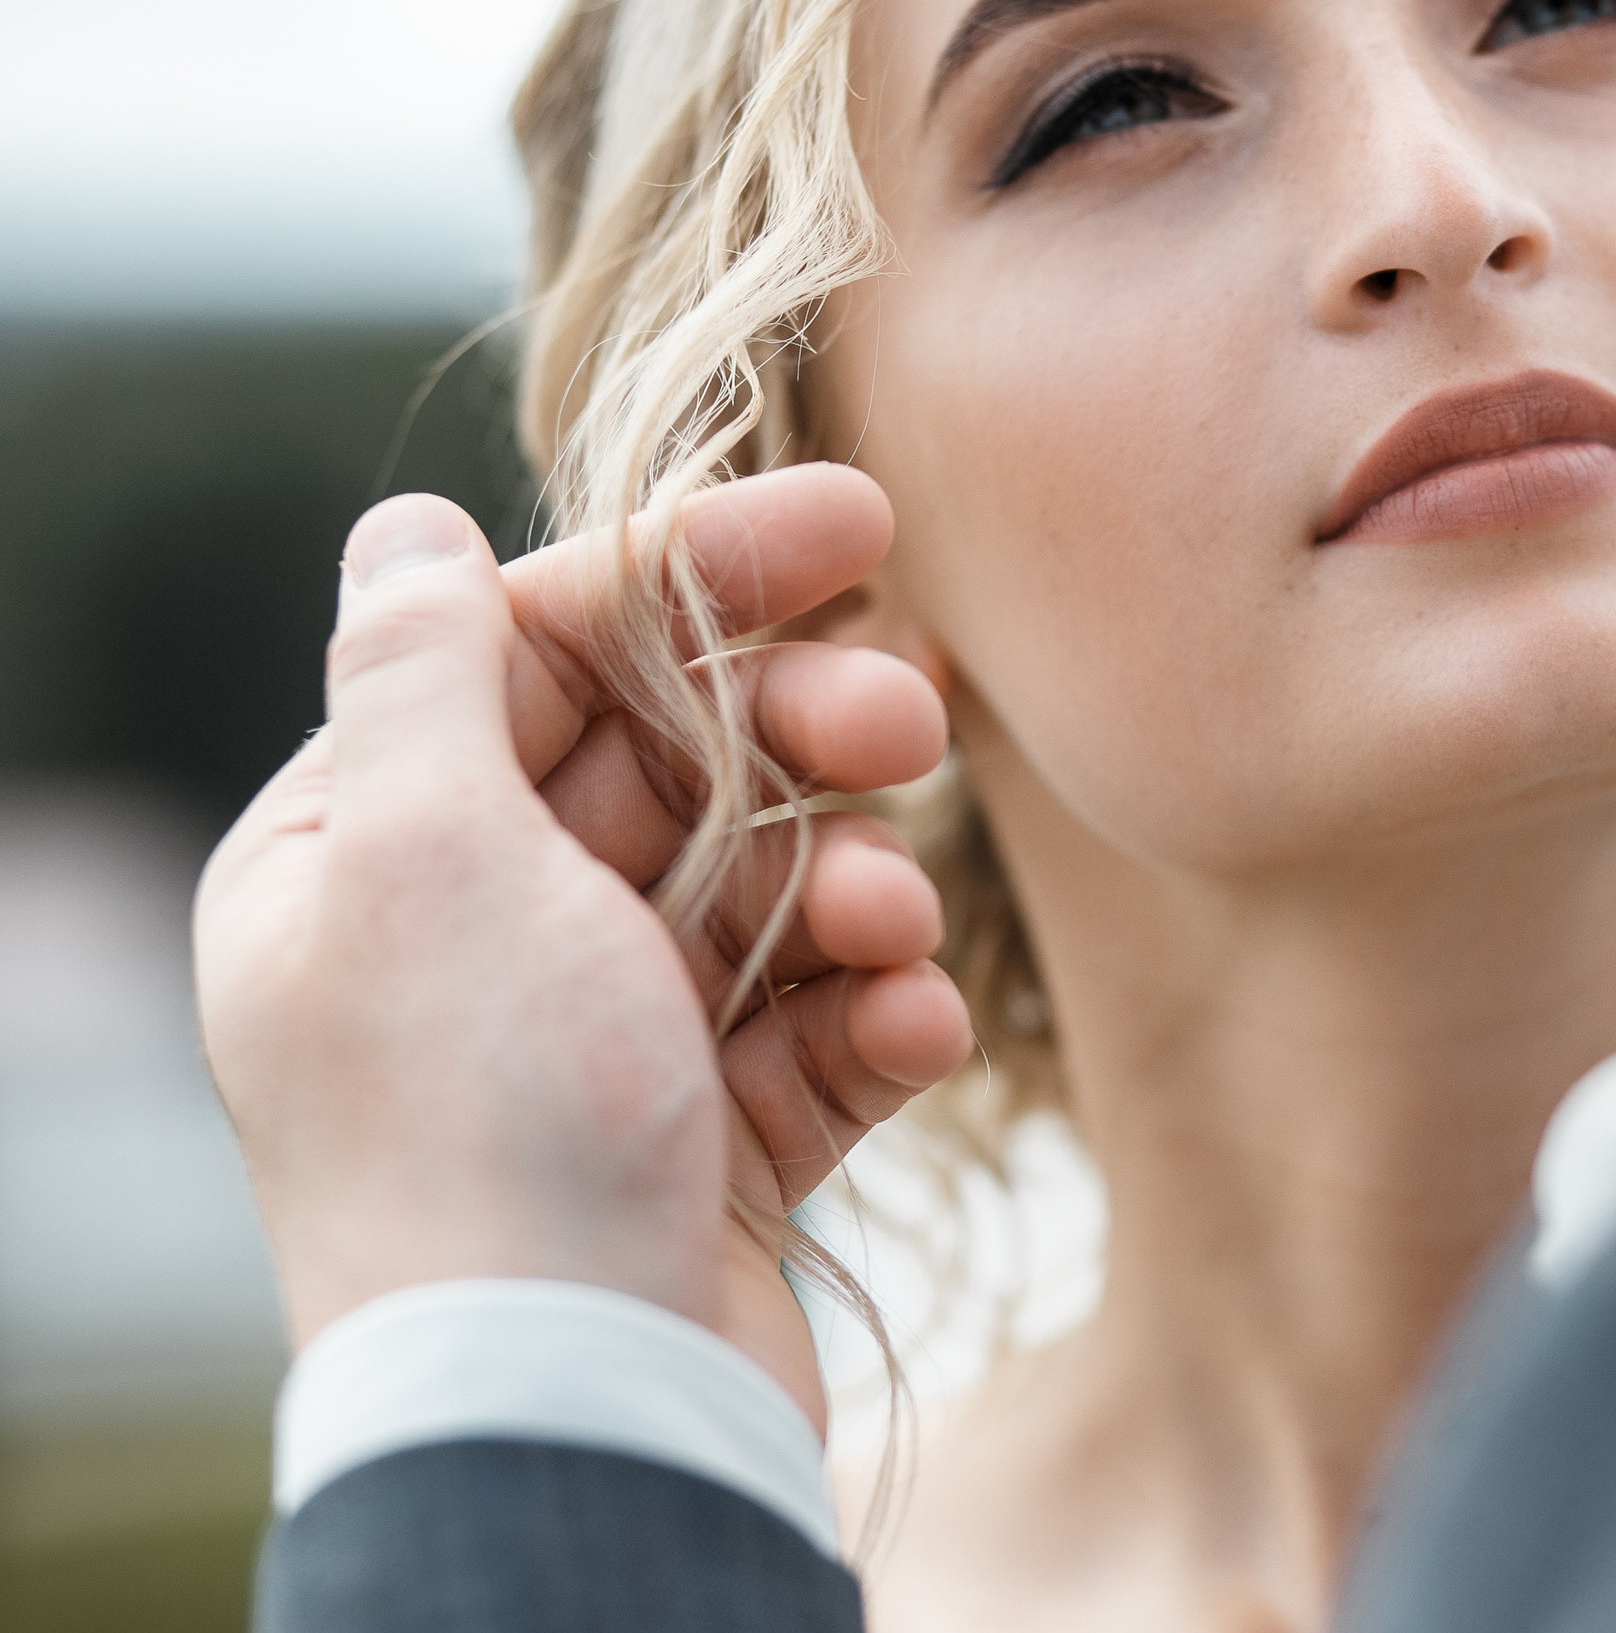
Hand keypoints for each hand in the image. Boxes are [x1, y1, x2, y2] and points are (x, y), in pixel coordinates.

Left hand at [195, 467, 973, 1424]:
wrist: (577, 1415)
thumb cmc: (483, 1127)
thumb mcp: (422, 860)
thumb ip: (420, 673)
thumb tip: (400, 530)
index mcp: (378, 856)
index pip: (546, 653)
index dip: (701, 574)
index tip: (858, 524)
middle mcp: (486, 937)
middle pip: (679, 764)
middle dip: (803, 735)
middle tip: (909, 723)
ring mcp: (609, 1043)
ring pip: (770, 893)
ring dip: (854, 891)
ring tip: (893, 931)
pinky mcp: (717, 1140)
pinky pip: (820, 1030)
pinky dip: (875, 1020)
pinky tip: (912, 1030)